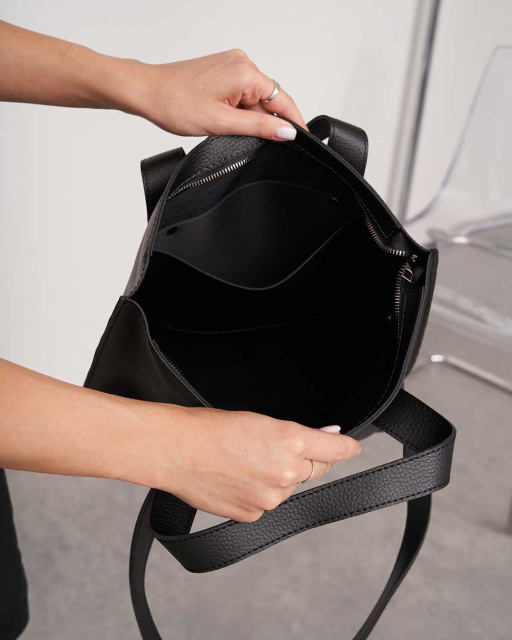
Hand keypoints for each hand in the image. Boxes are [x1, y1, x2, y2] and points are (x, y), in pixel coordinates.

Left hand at [0, 23, 305, 140]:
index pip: (283, 100)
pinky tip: (222, 118)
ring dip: (247, 117)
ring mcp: (231, 64)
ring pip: (254, 98)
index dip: (294, 122)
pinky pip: (241, 93)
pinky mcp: (222, 70)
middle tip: (249, 141)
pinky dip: (238, 110)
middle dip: (264, 122)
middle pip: (269, 100)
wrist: (146, 92)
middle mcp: (242, 62)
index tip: (302, 139)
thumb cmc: (174, 103)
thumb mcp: (222, 123)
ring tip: (223, 127)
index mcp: (246, 72)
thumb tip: (287, 133)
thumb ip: (259, 129)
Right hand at [123, 402, 360, 522]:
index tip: (352, 447)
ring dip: (280, 476)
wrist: (175, 451)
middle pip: (315, 468)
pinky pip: (269, 502)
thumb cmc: (210, 427)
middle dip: (306, 458)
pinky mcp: (254, 515)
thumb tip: (322, 435)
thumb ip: (296, 434)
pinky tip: (238, 478)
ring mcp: (271, 498)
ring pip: (290, 486)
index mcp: (291, 440)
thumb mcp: (259, 420)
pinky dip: (261, 491)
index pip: (335, 448)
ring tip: (246, 461)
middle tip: (279, 447)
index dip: (345, 447)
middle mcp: (287, 472)